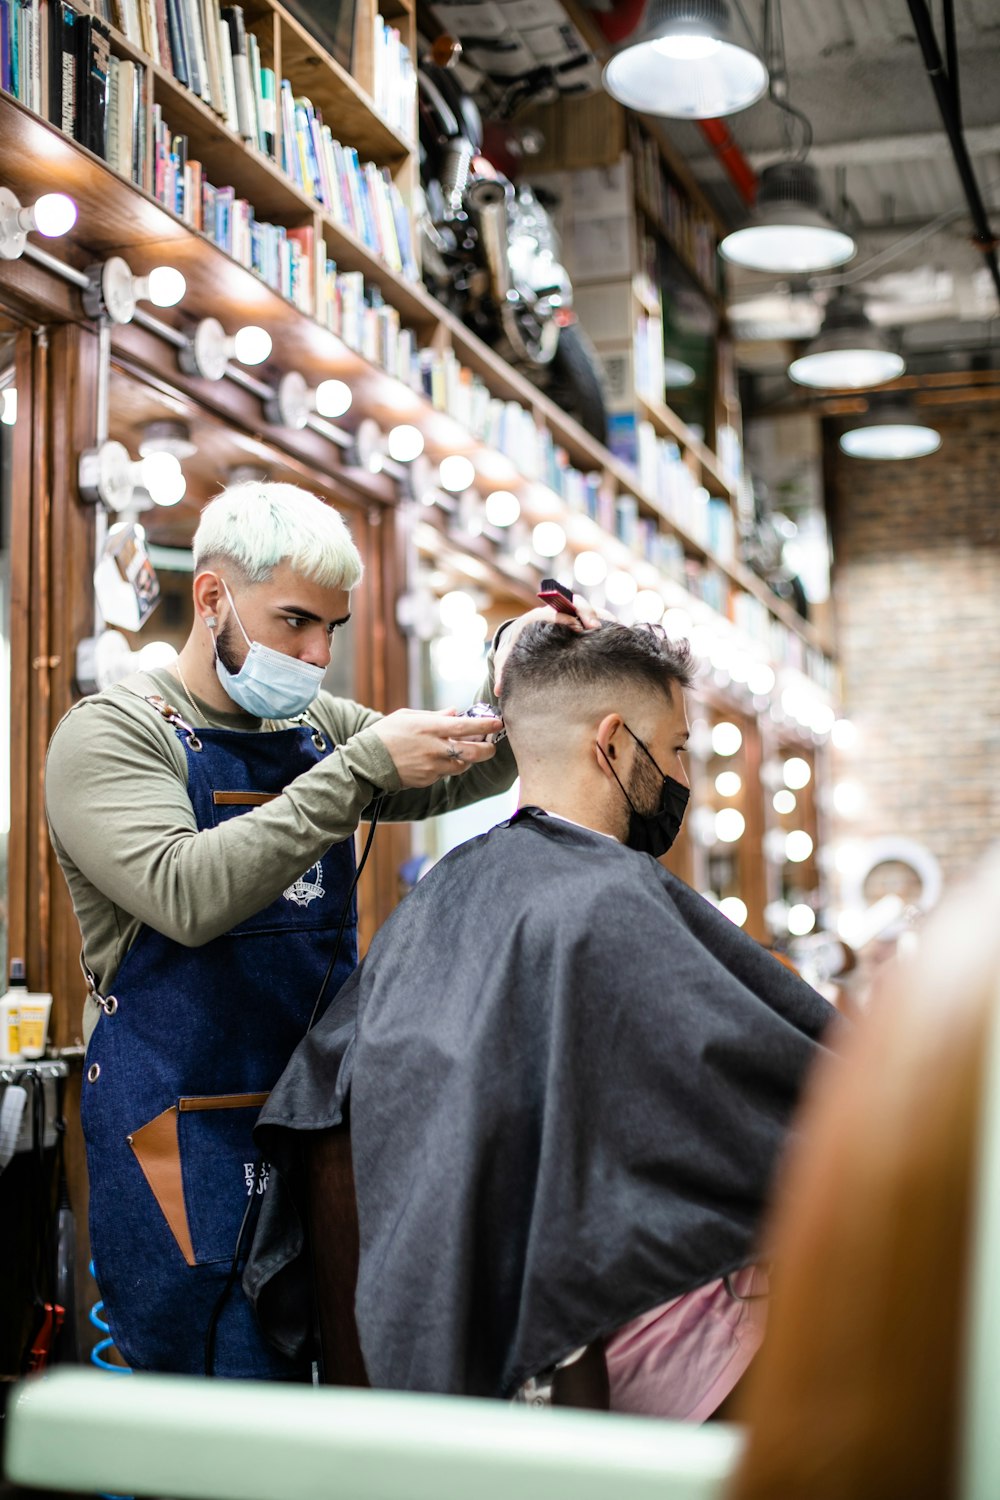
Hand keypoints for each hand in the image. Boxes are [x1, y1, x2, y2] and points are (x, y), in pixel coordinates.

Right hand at [371, 708, 503, 787]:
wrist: (367, 762)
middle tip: (491, 746)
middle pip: (472, 753)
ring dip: (467, 759)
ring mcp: (432, 767)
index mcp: (429, 728)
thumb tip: (454, 711)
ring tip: (461, 750)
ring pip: (462, 765)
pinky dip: (447, 766)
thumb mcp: (408, 717)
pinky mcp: (427, 780)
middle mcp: (434, 749)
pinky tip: (438, 759)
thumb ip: (434, 715)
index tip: (498, 723)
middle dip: (487, 750)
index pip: (465, 727)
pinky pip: (445, 773)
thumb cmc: (386, 734)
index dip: (485, 725)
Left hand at [493, 594, 605, 693]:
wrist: (526, 634)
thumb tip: (498, 689)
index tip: (575, 627)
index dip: (565, 617)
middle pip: (577, 603)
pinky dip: (611, 624)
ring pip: (593, 608)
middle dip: (588, 612)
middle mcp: (560, 611)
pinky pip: (603, 618)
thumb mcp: (508, 657)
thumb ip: (504, 671)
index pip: (555, 612)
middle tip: (595, 626)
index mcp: (541, 616)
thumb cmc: (518, 646)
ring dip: (604, 617)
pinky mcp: (587, 621)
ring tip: (616, 627)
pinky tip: (622, 635)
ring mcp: (575, 614)